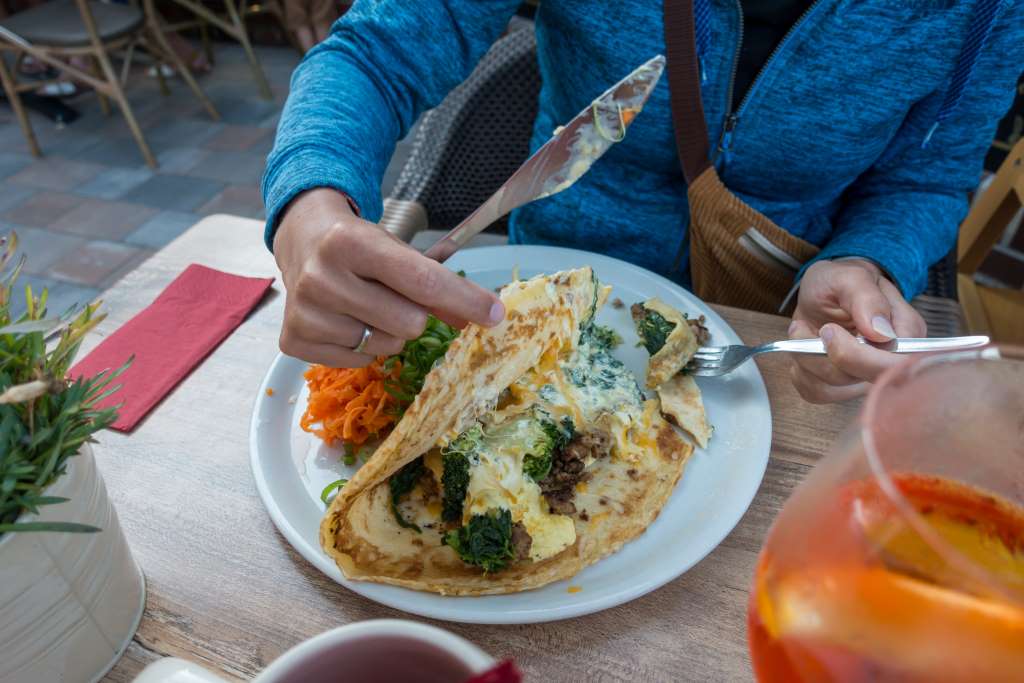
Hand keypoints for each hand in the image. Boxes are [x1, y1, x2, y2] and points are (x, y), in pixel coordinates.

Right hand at [273, 188, 504, 366]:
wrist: (302, 240)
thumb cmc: (358, 246)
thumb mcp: (397, 251)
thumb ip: (438, 284)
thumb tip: (484, 317)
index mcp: (350, 243)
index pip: (422, 281)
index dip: (464, 300)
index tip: (495, 314)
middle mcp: (321, 277)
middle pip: (409, 323)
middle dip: (416, 316)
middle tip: (396, 297)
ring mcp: (304, 312)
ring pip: (385, 346)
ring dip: (388, 332)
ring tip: (366, 306)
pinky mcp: (293, 340)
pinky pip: (359, 362)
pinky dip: (363, 347)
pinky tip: (346, 320)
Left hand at [788, 259, 925, 402]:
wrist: (822, 290)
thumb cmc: (841, 281)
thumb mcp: (851, 277)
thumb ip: (868, 300)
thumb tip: (882, 333)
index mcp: (906, 333)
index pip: (894, 363)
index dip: (858, 355)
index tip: (829, 329)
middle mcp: (890, 361)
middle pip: (865, 381)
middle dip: (829, 356)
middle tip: (817, 328)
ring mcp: (864, 377)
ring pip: (835, 388)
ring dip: (808, 358)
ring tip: (802, 329)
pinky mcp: (838, 386)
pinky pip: (817, 392)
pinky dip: (800, 371)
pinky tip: (802, 348)